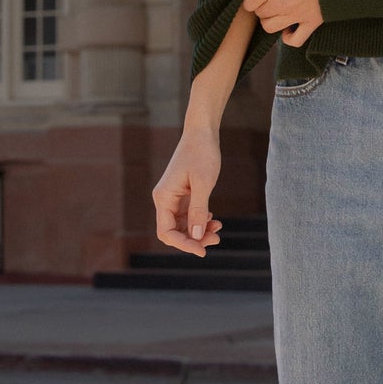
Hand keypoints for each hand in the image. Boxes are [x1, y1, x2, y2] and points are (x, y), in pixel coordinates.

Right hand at [152, 125, 222, 256]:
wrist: (202, 133)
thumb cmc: (201, 154)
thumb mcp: (203, 184)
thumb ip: (199, 211)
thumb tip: (196, 236)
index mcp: (164, 198)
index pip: (167, 232)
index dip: (183, 244)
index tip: (203, 250)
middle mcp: (165, 200)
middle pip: (175, 231)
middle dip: (194, 239)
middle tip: (217, 238)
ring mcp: (174, 198)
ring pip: (183, 225)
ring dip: (199, 231)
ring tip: (219, 229)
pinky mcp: (183, 195)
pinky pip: (189, 216)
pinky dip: (201, 221)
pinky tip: (214, 219)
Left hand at [242, 0, 322, 46]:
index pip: (249, 2)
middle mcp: (279, 4)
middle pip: (260, 15)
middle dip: (262, 8)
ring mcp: (294, 16)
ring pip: (270, 28)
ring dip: (271, 22)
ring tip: (278, 12)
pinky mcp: (310, 23)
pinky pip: (294, 40)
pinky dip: (289, 38)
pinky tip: (289, 29)